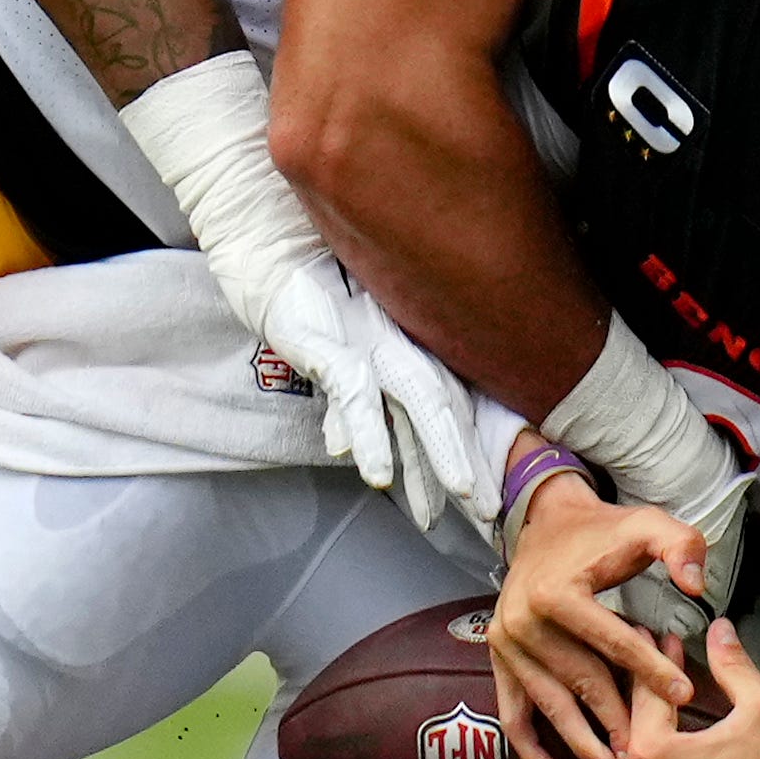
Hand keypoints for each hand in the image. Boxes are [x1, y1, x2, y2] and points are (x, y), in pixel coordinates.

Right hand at [264, 255, 479, 529]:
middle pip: (445, 414)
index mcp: (407, 350)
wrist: (272, 246)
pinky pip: (355, 398)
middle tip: (488, 512)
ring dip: (435, 455)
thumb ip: (343, 403)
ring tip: (453, 498)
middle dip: (467, 466)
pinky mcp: (330, 347)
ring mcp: (368, 347)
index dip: (471, 452)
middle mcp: (399, 349)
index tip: (487, 500)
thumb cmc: (307, 294)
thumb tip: (344, 447)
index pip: (450, 408)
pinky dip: (366, 436)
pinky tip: (374, 475)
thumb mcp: (334, 352)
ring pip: (415, 407)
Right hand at [486, 471, 702, 758]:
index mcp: (556, 592)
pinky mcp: (498, 660)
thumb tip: (694, 586)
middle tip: (648, 751)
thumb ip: (679, 546)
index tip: (684, 696)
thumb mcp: (646, 524)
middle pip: (580, 680)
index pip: (612, 641)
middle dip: (617, 719)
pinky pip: (511, 712)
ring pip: (548, 704)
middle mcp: (522, 621)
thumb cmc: (601, 532)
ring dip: (581, 741)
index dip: (651, 670)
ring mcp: (506, 644)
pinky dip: (528, 747)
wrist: (545, 524)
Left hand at [561, 619, 759, 758]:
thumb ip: (733, 666)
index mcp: (654, 749)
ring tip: (613, 712)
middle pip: (628, 727)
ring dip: (617, 743)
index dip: (656, 660)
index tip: (660, 637)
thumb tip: (719, 627)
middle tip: (640, 663)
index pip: (647, 692)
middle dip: (637, 695)